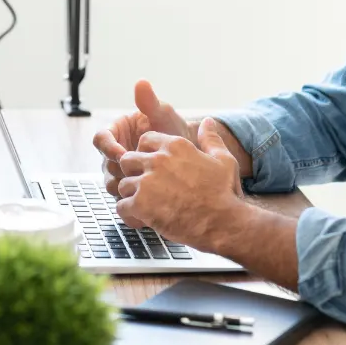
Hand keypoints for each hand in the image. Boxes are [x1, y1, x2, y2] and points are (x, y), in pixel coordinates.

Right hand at [92, 80, 191, 197]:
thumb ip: (150, 102)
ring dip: (124, 185)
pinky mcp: (128, 188)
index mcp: (117, 132)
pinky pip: (122, 197)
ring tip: (145, 184)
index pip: (101, 139)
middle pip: (105, 164)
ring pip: (111, 183)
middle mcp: (114, 152)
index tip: (123, 153)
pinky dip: (132, 199)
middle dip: (119, 169)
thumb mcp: (164, 116)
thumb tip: (141, 83)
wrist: (188, 155)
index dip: (109, 147)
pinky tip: (148, 197)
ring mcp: (119, 171)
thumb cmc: (174, 131)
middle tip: (138, 172)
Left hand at [114, 122, 246, 250]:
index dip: (146, 154)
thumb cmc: (224, 193)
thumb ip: (211, 139)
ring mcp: (147, 182)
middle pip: (127, 160)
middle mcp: (158, 160)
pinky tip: (143, 219)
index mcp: (176, 146)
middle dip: (134, 173)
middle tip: (147, 189)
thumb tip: (207, 122)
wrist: (223, 222)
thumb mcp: (223, 160)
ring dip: (132, 196)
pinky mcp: (141, 204)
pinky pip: (121, 206)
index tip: (153, 168)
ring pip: (123, 185)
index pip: (145, 140)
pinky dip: (129, 215)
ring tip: (147, 207)